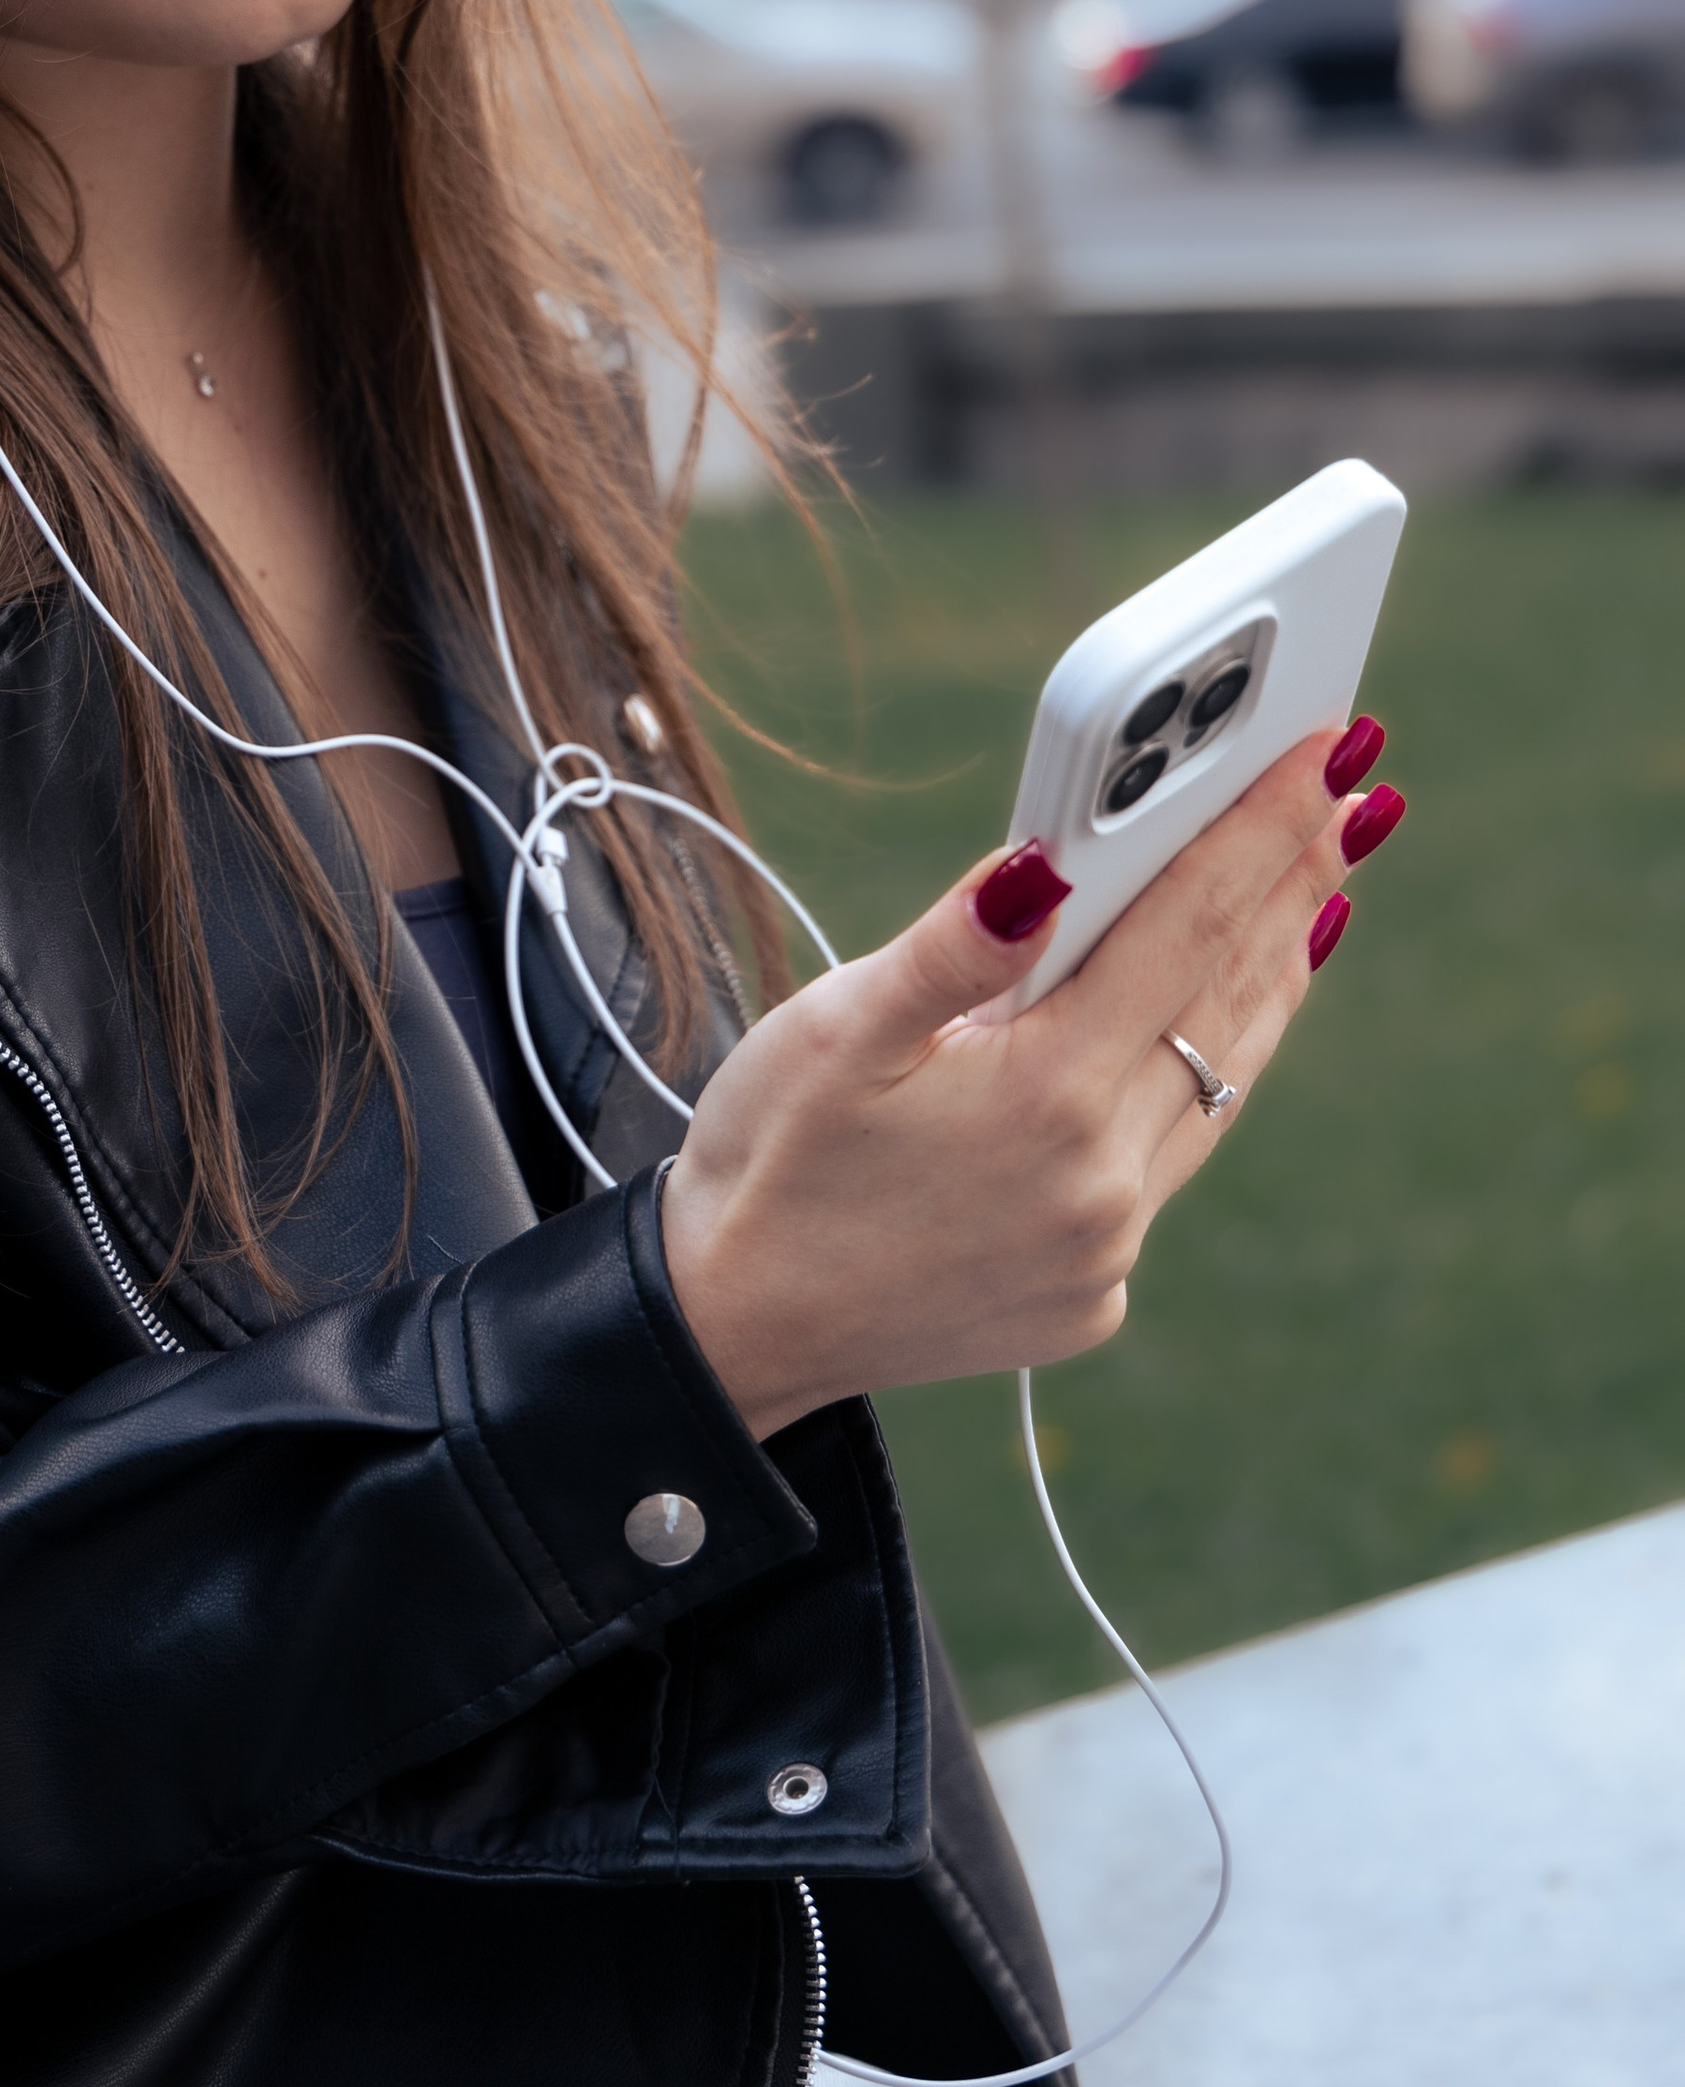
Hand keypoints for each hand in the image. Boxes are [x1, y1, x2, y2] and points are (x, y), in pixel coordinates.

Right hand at [661, 727, 1376, 1438]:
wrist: (731, 1331)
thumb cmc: (770, 1158)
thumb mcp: (833, 1031)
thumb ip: (953, 946)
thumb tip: (1046, 865)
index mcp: (1043, 1095)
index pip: (1184, 929)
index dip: (1259, 831)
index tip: (1328, 755)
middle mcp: (1100, 1181)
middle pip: (1229, 1003)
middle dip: (1295, 889)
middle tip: (1355, 800)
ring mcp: (1106, 1249)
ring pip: (1219, 1086)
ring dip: (1268, 982)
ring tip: (1317, 897)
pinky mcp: (1094, 1297)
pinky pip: (1170, 1164)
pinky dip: (1195, 1081)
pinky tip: (1198, 1032)